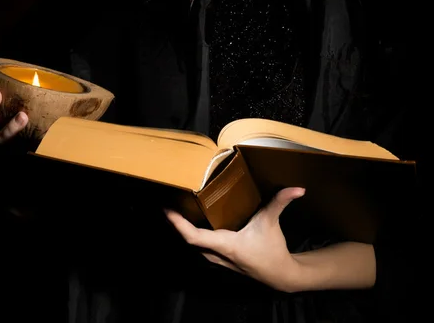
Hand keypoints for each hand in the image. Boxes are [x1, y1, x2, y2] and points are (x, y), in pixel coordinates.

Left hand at [165, 186, 304, 292]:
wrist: (280, 275)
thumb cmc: (273, 250)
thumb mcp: (273, 223)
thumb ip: (281, 202)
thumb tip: (297, 188)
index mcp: (226, 244)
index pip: (194, 236)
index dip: (178, 225)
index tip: (167, 210)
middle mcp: (218, 254)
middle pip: (189, 241)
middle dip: (177, 224)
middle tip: (169, 203)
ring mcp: (218, 259)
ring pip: (194, 245)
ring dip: (184, 230)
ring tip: (177, 210)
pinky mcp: (220, 259)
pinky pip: (201, 247)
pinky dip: (193, 235)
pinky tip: (192, 222)